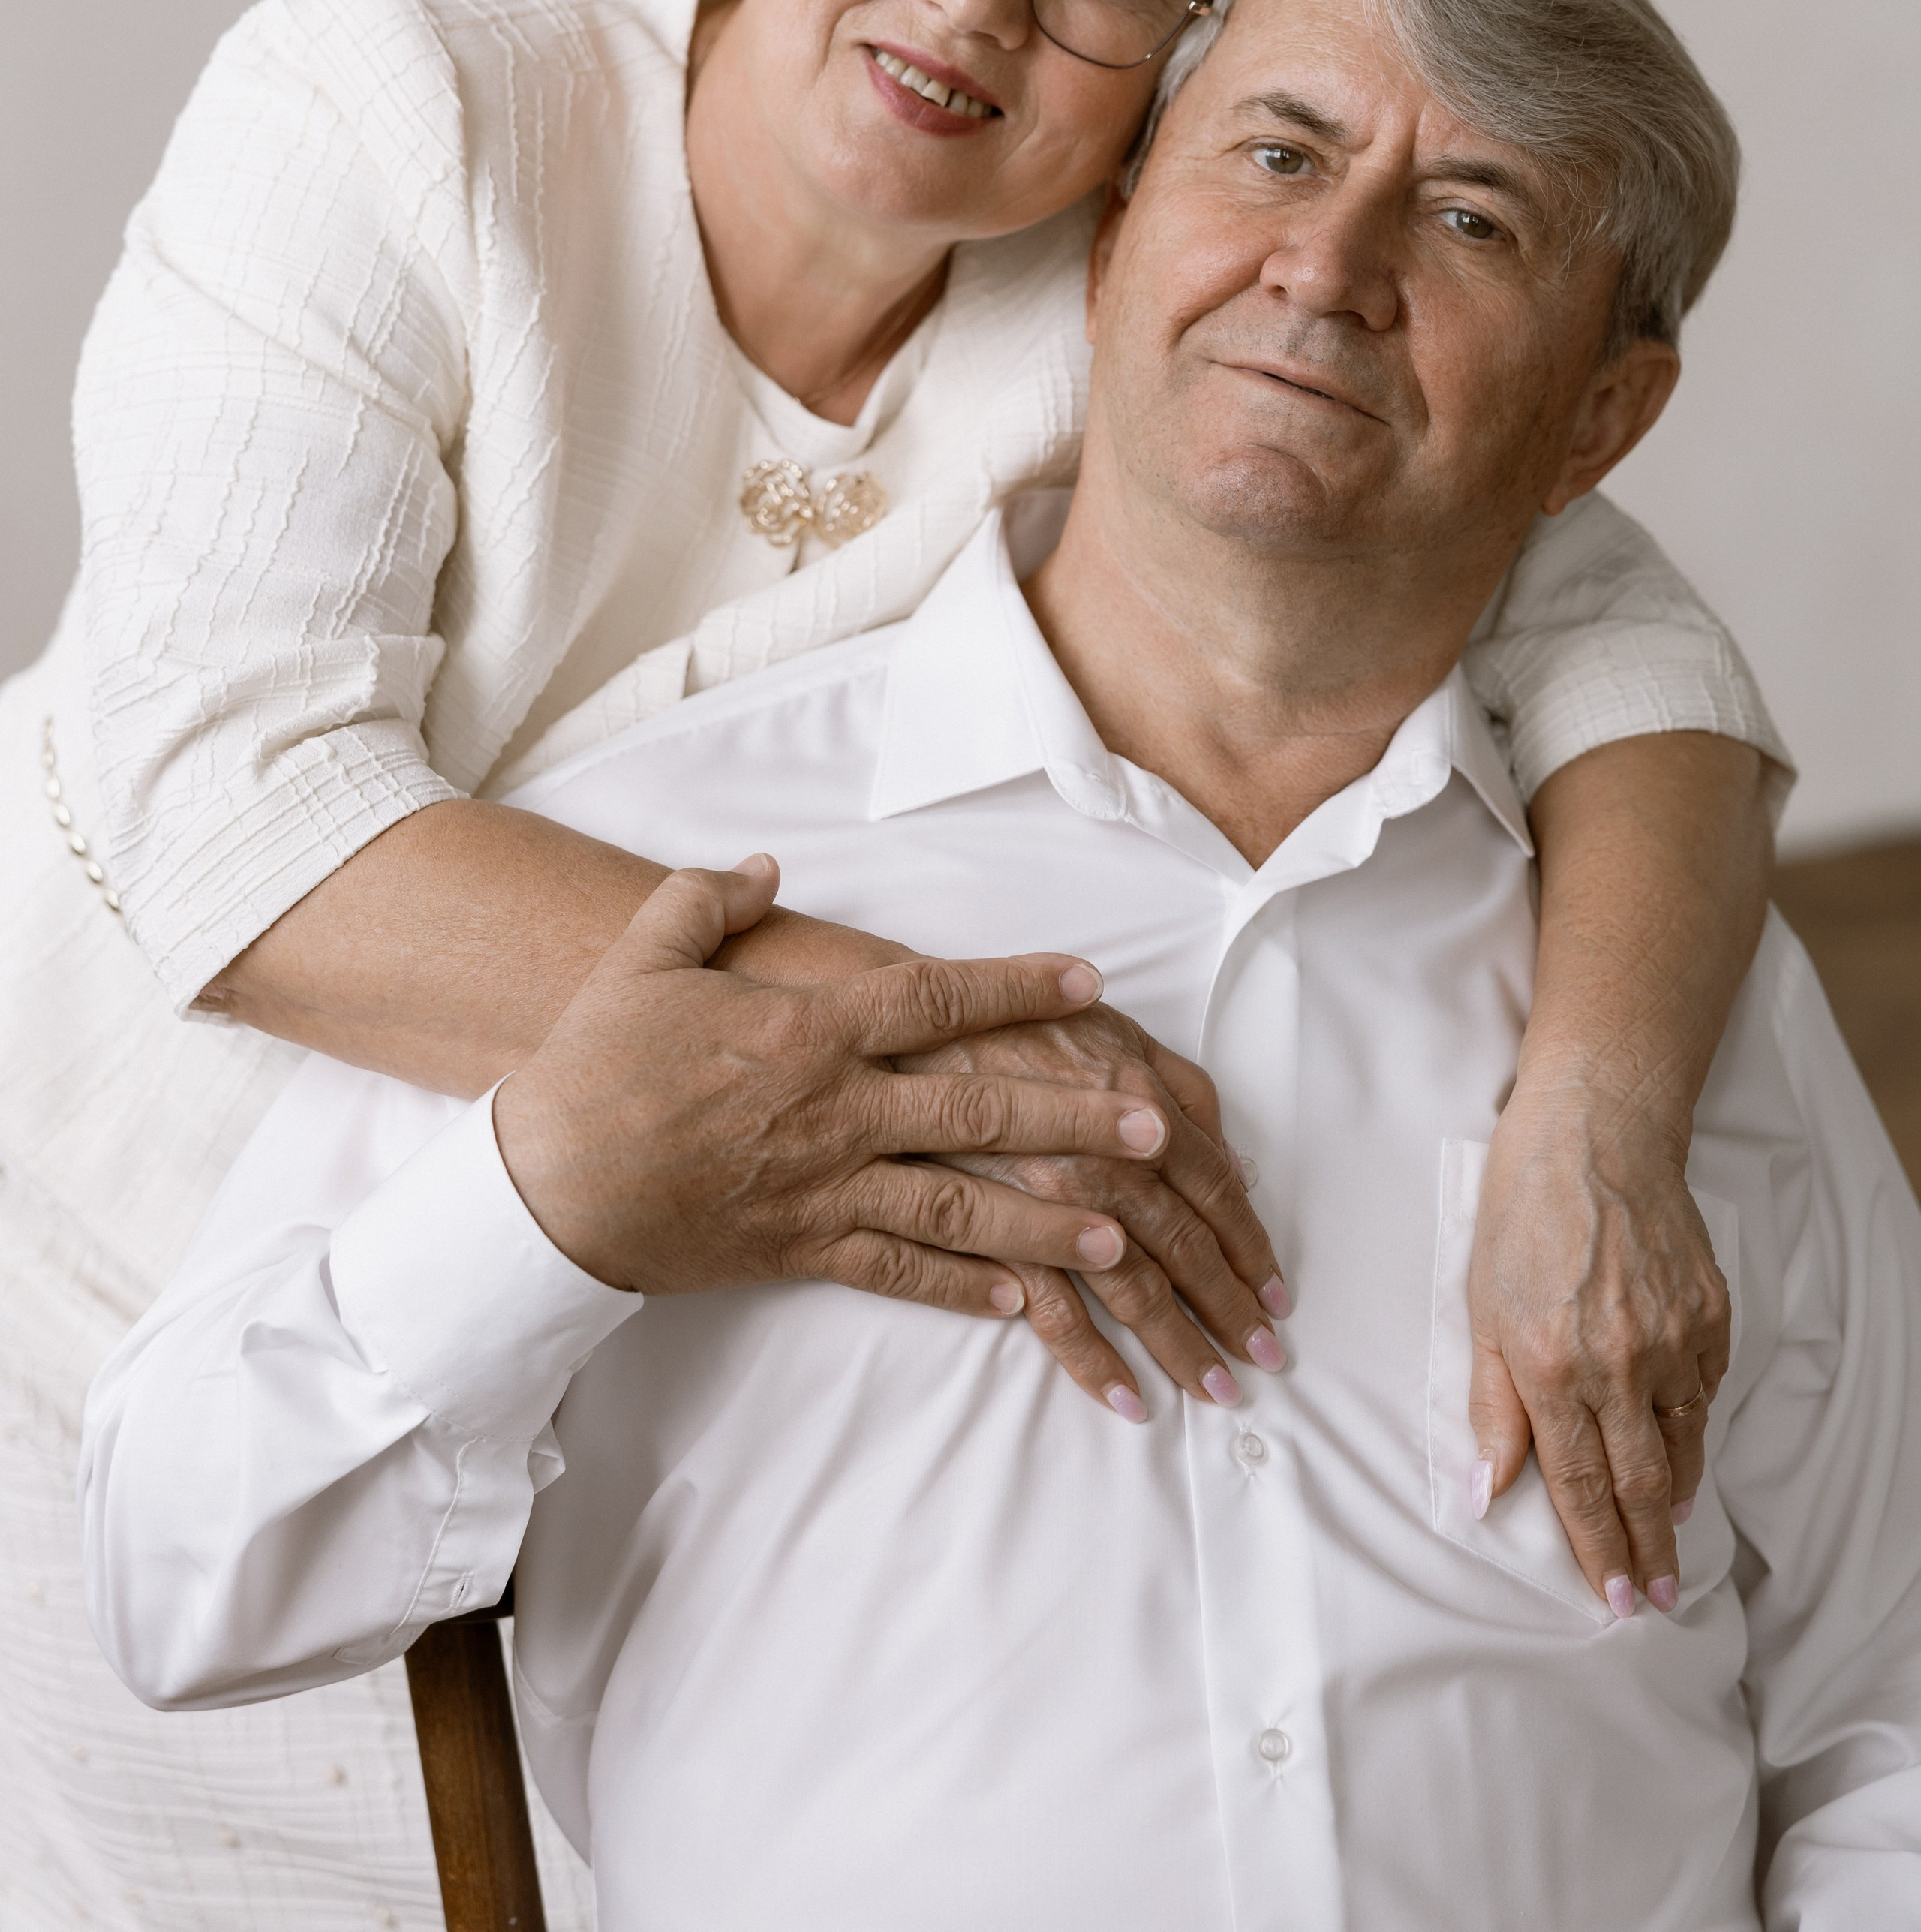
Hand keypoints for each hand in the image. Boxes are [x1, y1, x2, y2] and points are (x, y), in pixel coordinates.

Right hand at [493, 860, 1178, 1311]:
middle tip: (1153, 1128)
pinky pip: (898, 1274)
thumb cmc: (593, 1064)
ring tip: (1119, 1236)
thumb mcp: (645, 955)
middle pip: (974, 1112)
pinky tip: (1022, 1302)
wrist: (543, 1187)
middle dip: (1072, 1120)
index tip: (1087, 982)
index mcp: (807, 1030)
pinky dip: (963, 1291)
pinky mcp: (799, 1252)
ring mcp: (822, 1189)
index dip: (1015, 987)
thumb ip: (710, 900)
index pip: (934, 999)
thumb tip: (767, 869)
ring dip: (1042, 1222)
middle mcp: (833, 1111)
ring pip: (956, 1209)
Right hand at [900, 1012, 1288, 1416]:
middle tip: (1265, 1357)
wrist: (907, 1039)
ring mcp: (1053, 1206)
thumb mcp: (1115, 1030)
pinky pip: (1057, 1316)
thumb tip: (1235, 1161)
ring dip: (1180, 1348)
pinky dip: (1094, 1363)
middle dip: (1231, 1310)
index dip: (1252, 1248)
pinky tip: (1127, 1398)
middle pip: (1187, 1250)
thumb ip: (1183, 1089)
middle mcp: (1107, 1161)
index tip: (1278, 1295)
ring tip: (1216, 1389)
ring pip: (1135, 1293)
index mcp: (1140, 1107)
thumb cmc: (1016, 1027)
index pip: (1216, 1193)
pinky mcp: (1000, 1239)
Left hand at [1467, 1076, 1729, 1617]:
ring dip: (1675, 1495)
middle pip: (1640, 1482)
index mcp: (1552, 1364)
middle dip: (1648, 1550)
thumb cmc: (1522, 1210)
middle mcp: (1619, 1362)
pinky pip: (1705, 1391)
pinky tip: (1681, 1441)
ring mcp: (1672, 1339)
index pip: (1580, 1484)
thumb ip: (1492, 1405)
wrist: (1595, 1134)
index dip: (1597, 1547)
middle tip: (1654, 1597)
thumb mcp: (1482, 1306)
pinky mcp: (1711, 1314)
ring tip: (1668, 1532)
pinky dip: (1693, 1424)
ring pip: (1683, 1444)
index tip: (1611, 1597)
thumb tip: (1489, 1490)